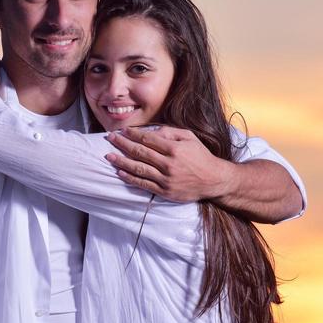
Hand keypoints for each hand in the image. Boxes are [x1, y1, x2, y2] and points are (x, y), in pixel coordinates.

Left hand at [104, 126, 226, 201]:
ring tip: (109, 156)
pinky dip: (130, 178)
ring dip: (122, 162)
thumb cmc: (201, 156)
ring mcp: (166, 179)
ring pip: (139, 169)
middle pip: (140, 152)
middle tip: (110, 139)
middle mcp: (169, 164)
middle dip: (122, 145)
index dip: (133, 134)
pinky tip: (120, 172)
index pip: (148, 139)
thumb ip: (170, 132)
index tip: (122, 131)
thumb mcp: (189, 138)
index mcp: (174, 149)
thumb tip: (151, 130)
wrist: (213, 180)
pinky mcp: (165, 191)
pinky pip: (144, 184)